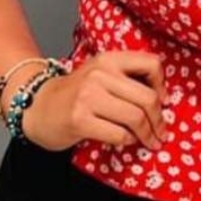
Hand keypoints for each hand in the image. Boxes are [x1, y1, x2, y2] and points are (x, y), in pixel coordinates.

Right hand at [21, 51, 168, 152]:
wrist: (38, 106)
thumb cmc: (75, 93)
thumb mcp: (101, 74)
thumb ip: (126, 79)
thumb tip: (162, 99)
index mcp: (109, 59)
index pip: (151, 64)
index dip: (162, 85)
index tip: (163, 101)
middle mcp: (100, 74)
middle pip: (148, 98)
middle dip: (159, 119)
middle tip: (161, 132)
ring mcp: (89, 96)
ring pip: (135, 117)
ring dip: (147, 134)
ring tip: (150, 141)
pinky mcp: (80, 119)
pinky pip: (118, 134)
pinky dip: (128, 140)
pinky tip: (126, 140)